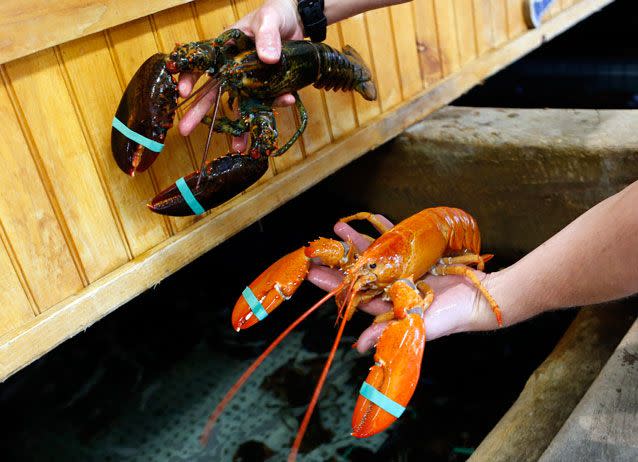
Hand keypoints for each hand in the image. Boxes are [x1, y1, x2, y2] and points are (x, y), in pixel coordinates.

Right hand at [177, 0, 302, 151]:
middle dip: (199, 112)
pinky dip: (273, 109)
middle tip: (183, 131)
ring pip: (239, 106)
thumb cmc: (275, 14)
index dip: (189, 77)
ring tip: (237, 147)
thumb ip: (267, 37)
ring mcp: (249, 81)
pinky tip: (280, 110)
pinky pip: (266, 103)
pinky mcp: (266, 88)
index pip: (201, 63)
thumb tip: (267, 58)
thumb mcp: (269, 20)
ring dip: (237, 127)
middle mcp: (233, 68)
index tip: (182, 92)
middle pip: (213, 92)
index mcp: (226, 49)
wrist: (297, 22)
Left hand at [307, 216, 501, 352]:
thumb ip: (387, 331)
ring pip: (374, 254)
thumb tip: (358, 347)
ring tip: (337, 226)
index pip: (354, 294)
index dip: (333, 285)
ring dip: (356, 241)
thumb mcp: (417, 325)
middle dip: (338, 260)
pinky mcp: (417, 257)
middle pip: (358, 272)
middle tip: (315, 248)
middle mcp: (392, 287)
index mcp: (388, 305)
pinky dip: (386, 229)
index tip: (312, 274)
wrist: (479, 299)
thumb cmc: (450, 318)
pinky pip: (398, 240)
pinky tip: (373, 217)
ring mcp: (403, 271)